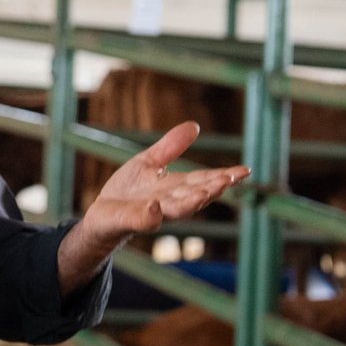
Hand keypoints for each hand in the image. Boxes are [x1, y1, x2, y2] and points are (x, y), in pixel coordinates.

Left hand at [87, 122, 248, 240]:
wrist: (100, 214)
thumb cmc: (128, 191)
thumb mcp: (149, 162)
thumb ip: (170, 147)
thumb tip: (194, 125)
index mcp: (176, 188)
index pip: (204, 181)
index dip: (225, 176)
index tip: (245, 171)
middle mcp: (170, 202)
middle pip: (196, 196)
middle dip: (213, 189)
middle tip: (229, 180)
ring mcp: (152, 213)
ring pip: (175, 210)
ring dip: (190, 203)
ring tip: (203, 193)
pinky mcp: (131, 220)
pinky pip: (142, 219)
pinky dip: (150, 215)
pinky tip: (156, 207)